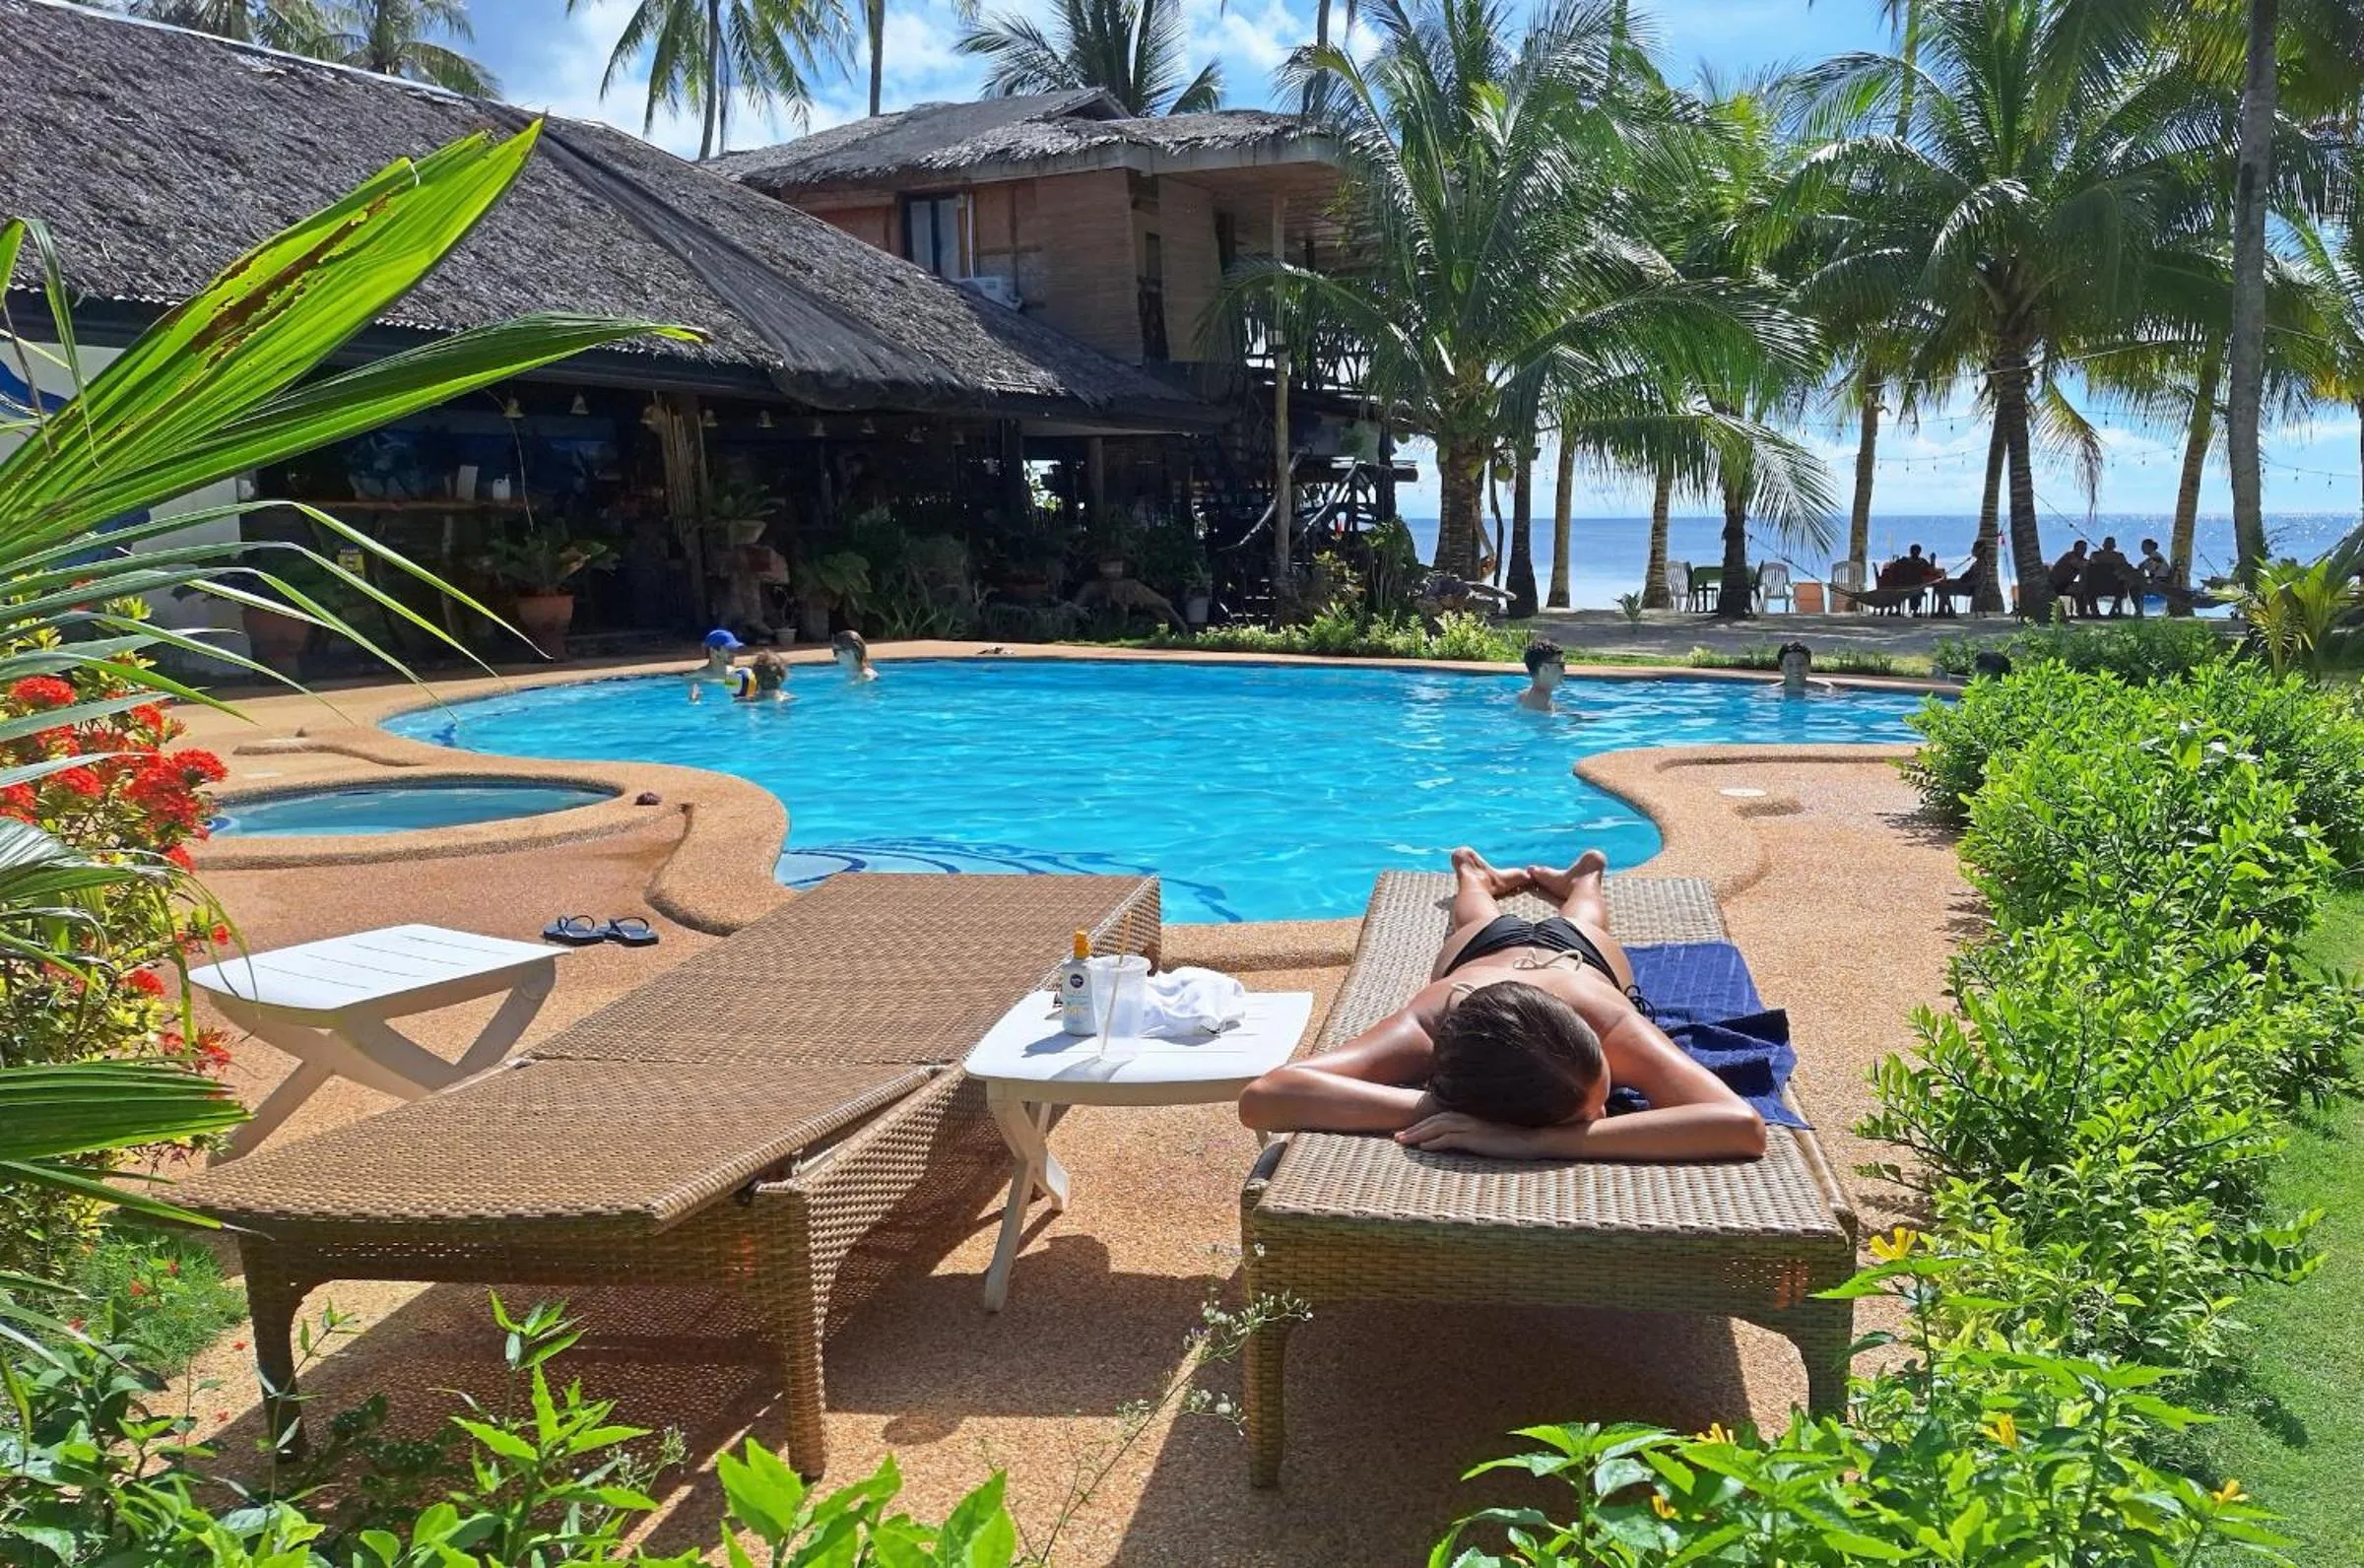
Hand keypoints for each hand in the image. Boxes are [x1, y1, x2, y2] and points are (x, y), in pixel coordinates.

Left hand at [1394, 1111, 1544, 1157]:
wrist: (1534, 1138)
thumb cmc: (1514, 1137)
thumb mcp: (1489, 1133)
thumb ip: (1473, 1134)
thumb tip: (1459, 1141)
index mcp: (1470, 1114)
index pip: (1439, 1116)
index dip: (1422, 1123)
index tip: (1407, 1131)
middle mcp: (1469, 1117)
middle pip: (1433, 1120)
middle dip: (1414, 1128)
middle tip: (1396, 1138)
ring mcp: (1473, 1126)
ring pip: (1438, 1127)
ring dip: (1419, 1135)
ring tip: (1403, 1143)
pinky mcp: (1478, 1138)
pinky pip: (1452, 1139)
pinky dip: (1436, 1142)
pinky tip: (1424, 1148)